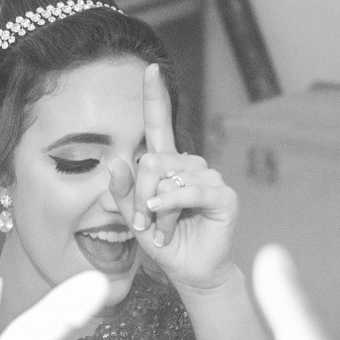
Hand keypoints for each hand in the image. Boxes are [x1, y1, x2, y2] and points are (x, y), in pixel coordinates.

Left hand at [106, 64, 237, 293]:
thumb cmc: (163, 241)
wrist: (189, 270)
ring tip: (160, 229)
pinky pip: (189, 190)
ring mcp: (208, 177)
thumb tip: (115, 162)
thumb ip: (122, 192)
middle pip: (152, 160)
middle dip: (139, 194)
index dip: (155, 97)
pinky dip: (171, 204)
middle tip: (142, 222)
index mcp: (168, 164)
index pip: (160, 123)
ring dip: (155, 209)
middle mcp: (189, 165)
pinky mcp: (223, 195)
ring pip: (168, 177)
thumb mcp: (134, 217)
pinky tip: (162, 216)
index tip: (151, 69)